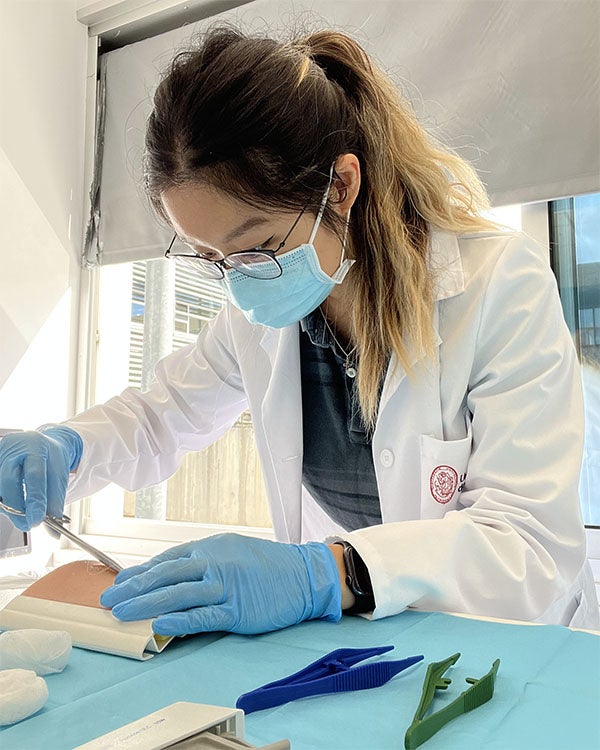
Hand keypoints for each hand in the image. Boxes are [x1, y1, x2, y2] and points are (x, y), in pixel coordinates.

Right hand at [0, 427, 82, 529]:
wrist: (39, 444)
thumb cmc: (49, 460)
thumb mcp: (59, 475)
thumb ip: (55, 503)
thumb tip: (53, 532)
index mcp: (36, 446)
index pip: (35, 476)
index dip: (35, 501)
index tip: (38, 520)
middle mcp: (13, 447)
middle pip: (9, 481)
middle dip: (18, 508)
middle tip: (28, 524)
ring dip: (9, 507)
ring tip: (22, 514)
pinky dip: (3, 502)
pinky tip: (13, 503)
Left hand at [100, 533, 341, 635]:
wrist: (304, 575)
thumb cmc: (267, 565)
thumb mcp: (232, 551)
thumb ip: (203, 560)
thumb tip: (171, 572)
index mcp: (211, 547)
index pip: (167, 560)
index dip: (140, 572)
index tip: (117, 582)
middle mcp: (214, 562)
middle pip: (166, 575)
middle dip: (133, 588)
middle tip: (108, 600)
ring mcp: (226, 585)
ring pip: (178, 594)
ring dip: (146, 603)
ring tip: (122, 613)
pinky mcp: (238, 609)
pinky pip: (204, 615)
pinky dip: (180, 619)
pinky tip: (158, 624)